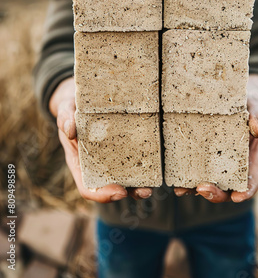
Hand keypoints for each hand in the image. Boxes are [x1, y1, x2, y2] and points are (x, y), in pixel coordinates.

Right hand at [50, 77, 152, 202]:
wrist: (79, 98)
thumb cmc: (71, 107)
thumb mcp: (65, 111)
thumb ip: (65, 119)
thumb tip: (70, 129)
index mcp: (79, 162)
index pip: (88, 187)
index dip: (102, 194)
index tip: (119, 193)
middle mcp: (95, 163)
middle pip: (111, 186)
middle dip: (129, 192)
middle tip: (145, 192)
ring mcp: (110, 156)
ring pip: (125, 176)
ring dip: (139, 184)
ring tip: (153, 185)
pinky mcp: (123, 144)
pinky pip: (133, 156)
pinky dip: (145, 163)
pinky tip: (157, 161)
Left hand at [175, 74, 257, 201]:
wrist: (239, 102)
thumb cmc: (250, 107)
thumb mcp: (257, 109)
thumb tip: (255, 128)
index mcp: (251, 161)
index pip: (250, 183)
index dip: (244, 192)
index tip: (237, 197)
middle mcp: (235, 167)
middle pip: (227, 190)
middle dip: (215, 194)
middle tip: (202, 188)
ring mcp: (219, 164)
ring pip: (209, 185)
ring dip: (195, 190)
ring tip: (180, 189)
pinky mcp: (204, 156)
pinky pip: (196, 170)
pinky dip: (186, 177)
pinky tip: (174, 178)